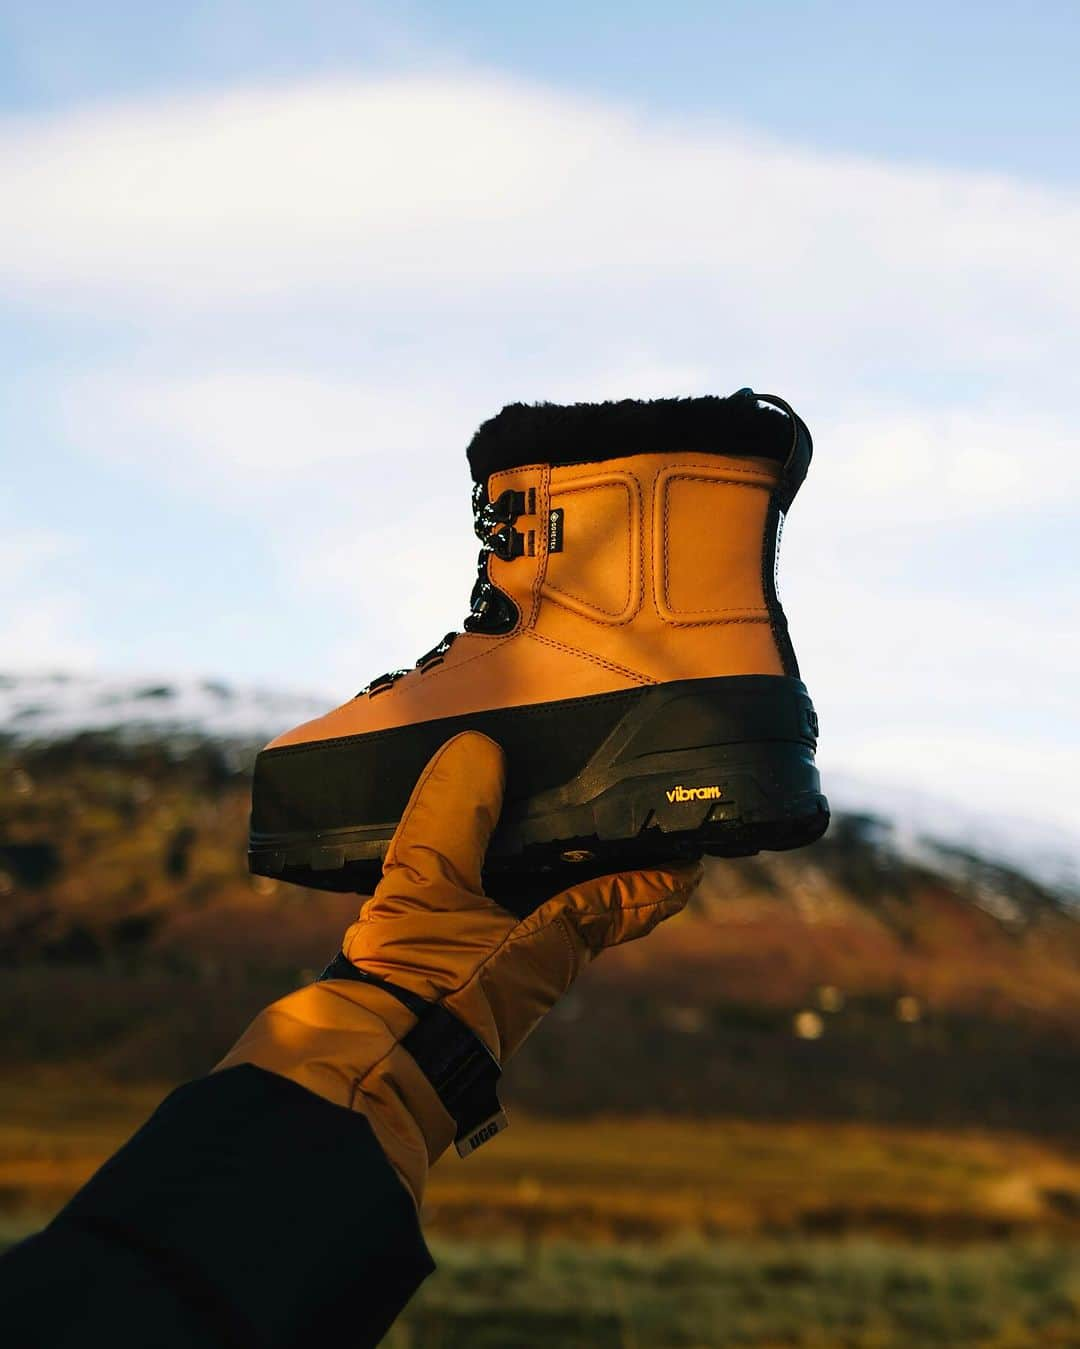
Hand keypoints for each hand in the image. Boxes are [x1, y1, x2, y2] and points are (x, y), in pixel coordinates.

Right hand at [217, 731, 700, 1205]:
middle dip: (598, 851)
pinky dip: (490, 882)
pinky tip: (459, 854)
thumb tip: (479, 747)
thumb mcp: (428, 889)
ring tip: (526, 807)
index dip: (669, 867)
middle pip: (593, 895)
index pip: (636, 897)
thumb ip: (451, 817)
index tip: (694, 836)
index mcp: (559, 941)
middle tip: (599, 794)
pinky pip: (488, 916)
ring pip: (539, 906)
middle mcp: (541, 962)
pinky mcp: (452, 977)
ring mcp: (497, 972)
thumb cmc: (409, 990)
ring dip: (542, 866)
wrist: (353, 1075)